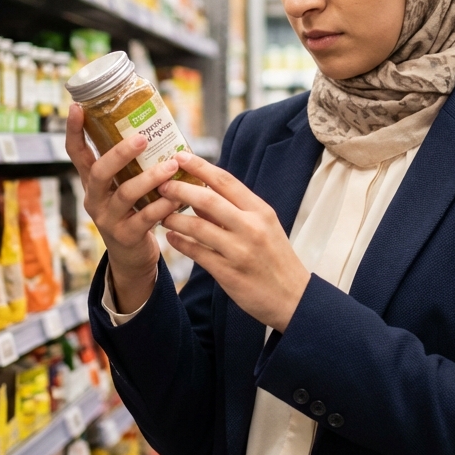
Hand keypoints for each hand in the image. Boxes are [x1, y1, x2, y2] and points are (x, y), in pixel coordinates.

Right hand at [65, 104, 180, 311]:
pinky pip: (145, 218)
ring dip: (149, 178)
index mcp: (93, 182)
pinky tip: (178, 197)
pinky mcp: (125, 236)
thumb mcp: (124, 186)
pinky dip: (163, 206)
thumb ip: (132, 165)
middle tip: (142, 138)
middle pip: (98, 172)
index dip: (74, 131)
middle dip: (119, 153)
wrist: (131, 258)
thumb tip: (155, 126)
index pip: (76, 153)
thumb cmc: (133, 212)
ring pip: (125, 194)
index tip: (77, 107)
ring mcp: (107, 219)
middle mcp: (95, 198)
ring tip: (170, 167)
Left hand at [158, 152, 310, 331]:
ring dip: (175, 218)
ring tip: (161, 213)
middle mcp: (251, 227)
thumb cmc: (276, 259)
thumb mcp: (265, 228)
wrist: (294, 298)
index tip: (180, 156)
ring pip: (197, 227)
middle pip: (208, 200)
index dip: (200, 167)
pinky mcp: (228, 273)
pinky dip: (181, 243)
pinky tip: (171, 238)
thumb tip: (202, 194)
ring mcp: (239, 251)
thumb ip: (236, 210)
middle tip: (161, 185)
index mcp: (260, 211)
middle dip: (180, 189)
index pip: (226, 181)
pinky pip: (197, 253)